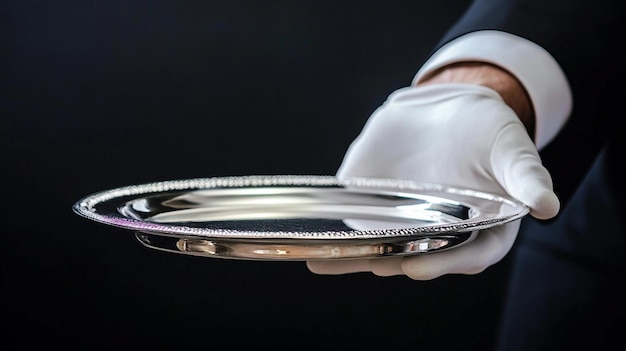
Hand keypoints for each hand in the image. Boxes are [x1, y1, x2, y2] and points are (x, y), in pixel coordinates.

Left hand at [306, 82, 558, 279]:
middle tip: (373, 264)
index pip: (466, 254)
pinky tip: (310, 242)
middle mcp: (440, 232)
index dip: (442, 264)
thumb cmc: (490, 132)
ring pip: (380, 246)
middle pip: (418, 255)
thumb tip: (547, 206)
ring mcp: (405, 219)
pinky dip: (334, 233)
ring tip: (322, 263)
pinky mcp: (377, 203)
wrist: (453, 110)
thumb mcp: (512, 148)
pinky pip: (356, 222)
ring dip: (352, 257)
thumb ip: (525, 176)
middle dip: (393, 261)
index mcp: (480, 227)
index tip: (416, 267)